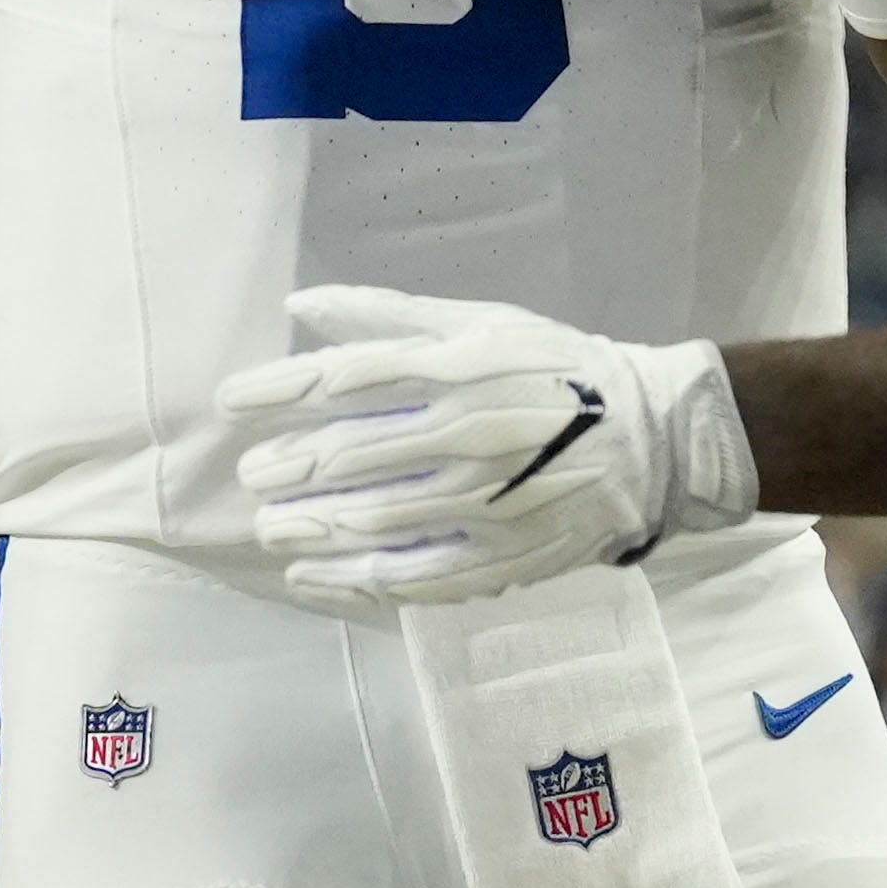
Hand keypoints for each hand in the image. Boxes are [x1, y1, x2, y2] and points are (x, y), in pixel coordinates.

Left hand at [225, 287, 754, 604]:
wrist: (654, 439)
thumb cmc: (557, 371)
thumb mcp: (482, 322)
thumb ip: (389, 315)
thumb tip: (301, 304)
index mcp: (461, 368)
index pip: (347, 377)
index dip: (279, 390)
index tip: (232, 402)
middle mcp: (467, 436)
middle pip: (350, 456)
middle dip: (287, 468)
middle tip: (253, 475)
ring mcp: (485, 505)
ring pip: (373, 523)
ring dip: (309, 528)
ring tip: (272, 528)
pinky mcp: (503, 559)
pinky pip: (414, 579)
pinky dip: (353, 583)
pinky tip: (313, 579)